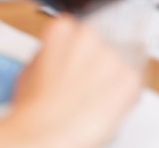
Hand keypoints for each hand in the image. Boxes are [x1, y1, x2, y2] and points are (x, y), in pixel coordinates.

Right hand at [0, 15, 140, 147]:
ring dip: (104, 75)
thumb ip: (48, 52)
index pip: (71, 27)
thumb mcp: (29, 67)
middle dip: (88, 58)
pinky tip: (99, 102)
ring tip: (86, 95)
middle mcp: (88, 36)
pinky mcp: (129, 79)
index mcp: (61, 28)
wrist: (48, 131)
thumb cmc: (34, 105)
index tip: (66, 58)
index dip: (67, 47)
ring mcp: (111, 57)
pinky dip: (118, 92)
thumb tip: (57, 54)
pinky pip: (128, 81)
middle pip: (94, 41)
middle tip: (75, 79)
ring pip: (112, 61)